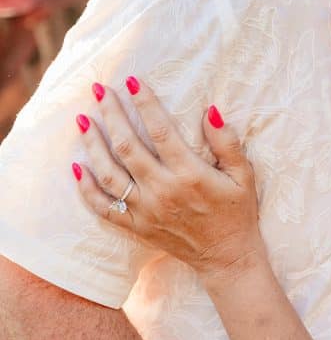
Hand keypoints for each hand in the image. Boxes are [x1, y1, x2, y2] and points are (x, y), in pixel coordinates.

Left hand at [73, 77, 265, 284]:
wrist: (227, 257)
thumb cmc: (238, 212)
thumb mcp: (244, 176)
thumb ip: (228, 143)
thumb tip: (210, 111)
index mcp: (190, 174)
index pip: (161, 131)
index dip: (145, 104)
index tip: (133, 82)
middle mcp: (163, 191)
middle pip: (127, 146)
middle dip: (112, 115)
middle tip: (100, 91)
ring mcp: (145, 211)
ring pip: (109, 173)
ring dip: (93, 145)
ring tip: (83, 120)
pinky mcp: (136, 227)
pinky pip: (103, 207)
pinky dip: (87, 189)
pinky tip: (78, 167)